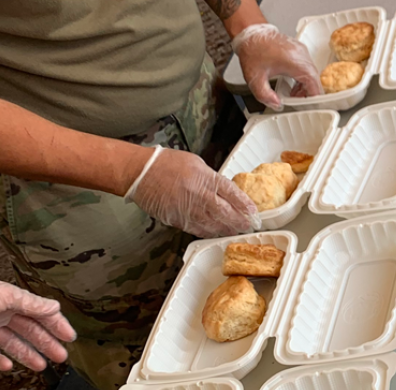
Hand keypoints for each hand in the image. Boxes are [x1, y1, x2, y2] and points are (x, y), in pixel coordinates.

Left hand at [0, 276, 75, 371]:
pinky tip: (9, 365)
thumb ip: (30, 303)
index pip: (41, 313)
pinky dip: (0, 360)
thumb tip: (53, 306)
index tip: (69, 336)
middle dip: (47, 342)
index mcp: (12, 299)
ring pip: (13, 343)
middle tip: (61, 355)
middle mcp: (1, 312)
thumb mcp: (4, 295)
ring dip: (29, 353)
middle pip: (30, 330)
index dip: (56, 324)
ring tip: (42, 364)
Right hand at [126, 147, 261, 237]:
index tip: (254, 211)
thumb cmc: (167, 164)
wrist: (141, 173)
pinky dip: (209, 232)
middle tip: (250, 226)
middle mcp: (199, 195)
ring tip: (236, 232)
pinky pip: (197, 229)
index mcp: (205, 178)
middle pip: (225, 212)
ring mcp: (187, 209)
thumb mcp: (196, 164)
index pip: (231, 193)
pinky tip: (216, 233)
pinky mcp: (176, 219)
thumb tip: (224, 190)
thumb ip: (211, 178)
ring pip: (213, 224)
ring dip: (227, 229)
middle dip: (240, 221)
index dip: (245, 204)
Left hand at [232, 24, 321, 109]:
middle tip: (299, 103)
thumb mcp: (255, 78)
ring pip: (312, 72)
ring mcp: (301, 51)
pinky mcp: (299, 50)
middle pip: (314, 78)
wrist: (250, 33)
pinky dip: (303, 77)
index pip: (312, 81)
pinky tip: (293, 84)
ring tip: (293, 95)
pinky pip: (307, 66)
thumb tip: (276, 104)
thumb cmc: (252, 51)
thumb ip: (265, 95)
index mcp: (294, 62)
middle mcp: (301, 55)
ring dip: (306, 85)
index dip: (314, 95)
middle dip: (309, 92)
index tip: (312, 105)